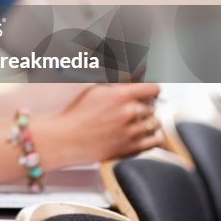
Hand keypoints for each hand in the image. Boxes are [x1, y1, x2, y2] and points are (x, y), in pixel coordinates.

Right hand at [39, 83, 162, 164]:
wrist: (65, 139)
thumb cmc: (76, 113)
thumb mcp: (96, 89)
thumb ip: (120, 80)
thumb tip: (139, 71)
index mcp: (121, 95)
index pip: (153, 89)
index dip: (150, 90)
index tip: (146, 93)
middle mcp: (129, 112)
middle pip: (152, 106)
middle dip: (143, 106)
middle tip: (129, 110)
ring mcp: (131, 132)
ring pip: (154, 123)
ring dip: (146, 121)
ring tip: (131, 123)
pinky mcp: (131, 148)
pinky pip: (155, 140)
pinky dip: (151, 136)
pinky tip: (138, 133)